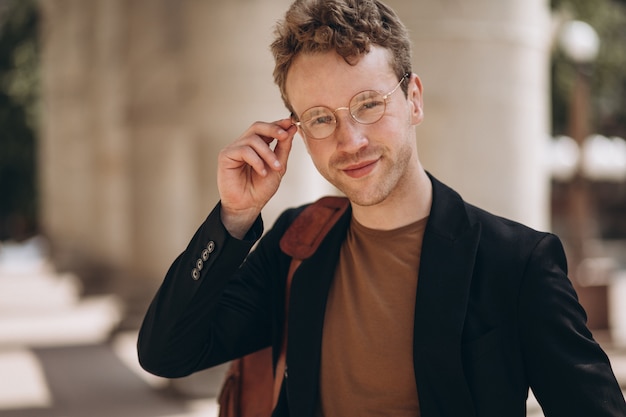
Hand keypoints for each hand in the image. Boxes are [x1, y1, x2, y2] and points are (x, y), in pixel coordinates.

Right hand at [217, 118, 296, 237]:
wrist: (248, 206)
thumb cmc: (261, 189)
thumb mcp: (278, 167)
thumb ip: (283, 148)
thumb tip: (292, 128)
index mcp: (257, 145)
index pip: (266, 129)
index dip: (278, 124)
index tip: (291, 123)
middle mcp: (244, 144)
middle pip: (257, 126)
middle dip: (273, 129)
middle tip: (285, 135)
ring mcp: (234, 149)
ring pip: (253, 139)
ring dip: (268, 153)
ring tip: (276, 167)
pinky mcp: (225, 156)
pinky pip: (244, 150)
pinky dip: (257, 161)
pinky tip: (262, 172)